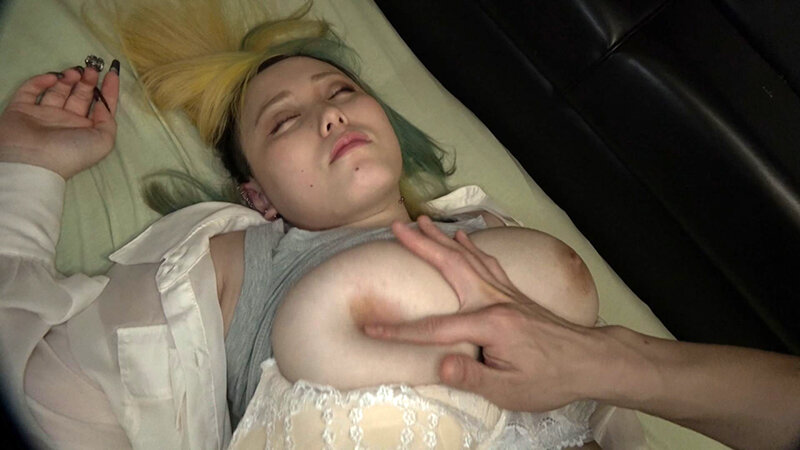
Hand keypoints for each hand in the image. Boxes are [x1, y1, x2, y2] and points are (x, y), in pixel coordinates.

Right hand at [0, 63, 119, 178]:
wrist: (31, 161)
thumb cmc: (71, 152)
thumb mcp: (103, 142)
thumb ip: (108, 121)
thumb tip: (103, 106)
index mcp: (86, 130)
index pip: (100, 106)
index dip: (109, 89)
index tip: (112, 71)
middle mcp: (67, 121)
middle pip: (80, 95)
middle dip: (88, 81)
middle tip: (91, 69)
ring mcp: (44, 114)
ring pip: (58, 91)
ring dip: (68, 79)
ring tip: (75, 72)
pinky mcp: (22, 109)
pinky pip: (31, 91)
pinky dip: (41, 81)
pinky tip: (53, 77)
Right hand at [366, 216, 603, 411]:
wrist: (591, 361)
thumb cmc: (550, 379)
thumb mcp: (510, 390)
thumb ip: (473, 376)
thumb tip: (440, 365)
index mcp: (489, 324)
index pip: (435, 329)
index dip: (400, 332)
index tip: (371, 329)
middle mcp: (495, 299)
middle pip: (450, 266)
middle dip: (421, 246)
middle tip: (397, 228)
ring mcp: (506, 291)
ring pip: (468, 256)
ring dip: (444, 238)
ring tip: (425, 221)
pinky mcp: (514, 292)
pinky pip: (488, 260)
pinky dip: (473, 245)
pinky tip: (466, 236)